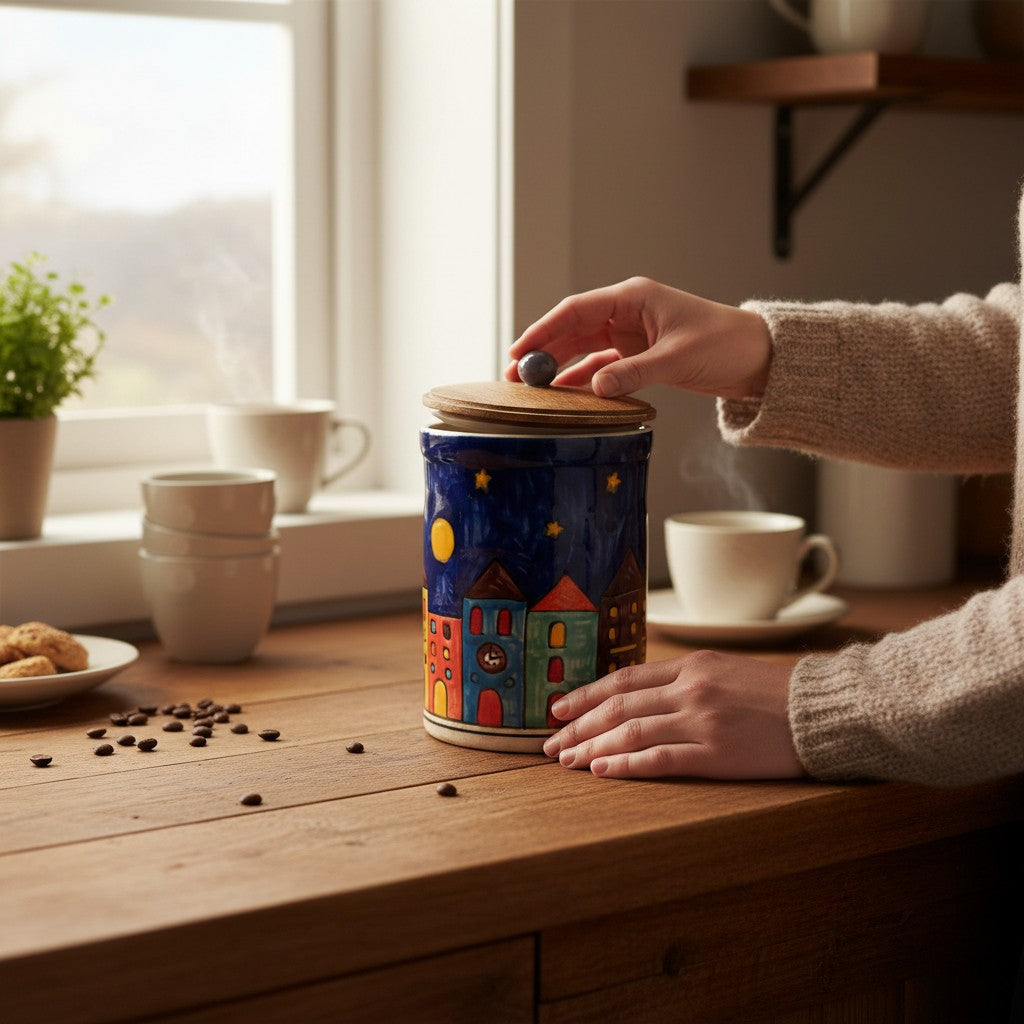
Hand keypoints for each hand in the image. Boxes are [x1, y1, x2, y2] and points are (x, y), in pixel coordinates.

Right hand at [506, 277, 771, 399]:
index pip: (576, 310)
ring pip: (582, 349)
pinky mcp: (639, 355)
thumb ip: (633, 372)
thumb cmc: (724, 344)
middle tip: (514, 376)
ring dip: (558, 367)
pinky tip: (565, 395)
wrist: (757, 357)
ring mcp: (631, 334)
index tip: (518, 351)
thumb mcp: (677, 359)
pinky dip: (583, 380)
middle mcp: (627, 313)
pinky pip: (601, 366)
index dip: (543, 330)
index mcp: (633, 298)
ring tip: (532, 389)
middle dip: (542, 351)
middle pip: (572, 330)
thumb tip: (595, 387)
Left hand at [542, 651, 804, 779]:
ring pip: (630, 731)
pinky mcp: (716, 754)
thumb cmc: (777, 693)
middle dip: (577, 724)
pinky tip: (601, 770)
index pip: (624, 679)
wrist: (824, 710)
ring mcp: (701, 721)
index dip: (586, 694)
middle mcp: (690, 689)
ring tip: (566, 759)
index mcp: (691, 666)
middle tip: (548, 741)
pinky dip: (625, 764)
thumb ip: (685, 680)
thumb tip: (640, 695)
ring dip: (591, 745)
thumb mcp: (726, 670)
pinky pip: (659, 760)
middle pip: (618, 706)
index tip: (558, 707)